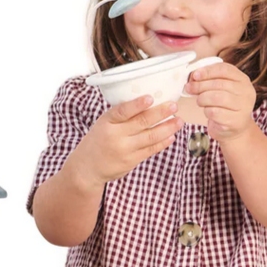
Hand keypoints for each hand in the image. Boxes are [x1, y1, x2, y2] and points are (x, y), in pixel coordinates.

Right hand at [67, 95, 182, 189]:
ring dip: (167, 128)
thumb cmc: (98, 141)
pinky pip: (151, 150)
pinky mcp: (132, 161)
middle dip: (160, 113)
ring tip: (179, 121)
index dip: (137, 105)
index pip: (122, 111)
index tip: (150, 98)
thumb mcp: (103, 124)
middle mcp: (115, 136)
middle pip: (141, 122)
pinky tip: (171, 136)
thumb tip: (148, 102)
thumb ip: (121, 116)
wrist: (87, 168)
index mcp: (106, 122)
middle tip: (174, 106)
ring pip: (150, 136)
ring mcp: (124, 150)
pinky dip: (162, 142)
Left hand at [184, 62, 256, 141]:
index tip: (194, 75)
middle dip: (200, 85)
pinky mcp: (236, 121)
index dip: (207, 71)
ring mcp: (243, 107)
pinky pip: (215, 112)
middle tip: (189, 88)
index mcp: (243, 80)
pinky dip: (207, 111)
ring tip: (200, 101)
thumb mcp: (221, 89)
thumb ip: (211, 80)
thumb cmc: (225, 106)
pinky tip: (208, 112)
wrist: (235, 129)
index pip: (225, 69)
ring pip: (216, 97)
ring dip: (202, 99)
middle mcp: (246, 92)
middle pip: (219, 84)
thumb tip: (193, 76)